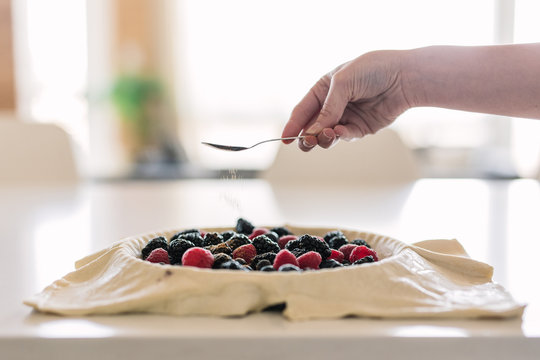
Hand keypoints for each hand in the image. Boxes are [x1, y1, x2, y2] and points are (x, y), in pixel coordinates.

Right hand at [282, 50, 412, 150]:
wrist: (404, 77)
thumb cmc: (373, 70)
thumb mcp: (343, 83)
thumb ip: (328, 109)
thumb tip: (315, 132)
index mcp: (324, 89)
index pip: (303, 110)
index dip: (292, 125)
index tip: (284, 139)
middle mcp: (333, 105)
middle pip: (312, 127)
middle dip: (307, 136)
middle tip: (305, 143)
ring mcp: (347, 117)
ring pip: (328, 135)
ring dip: (324, 138)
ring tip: (325, 135)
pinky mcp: (361, 127)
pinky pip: (345, 136)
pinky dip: (341, 136)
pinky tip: (340, 132)